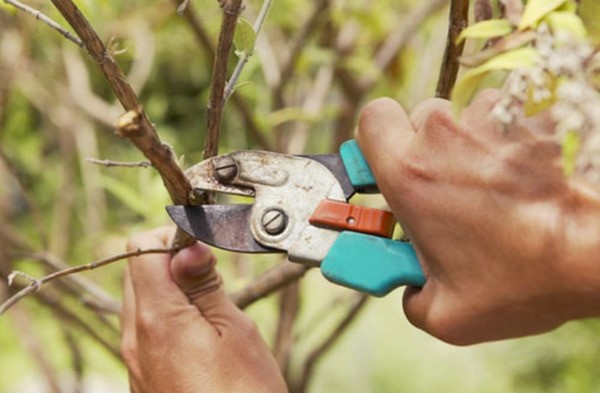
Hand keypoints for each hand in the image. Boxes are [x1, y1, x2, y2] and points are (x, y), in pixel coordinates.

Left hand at [120, 227, 286, 391]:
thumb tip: (188, 247)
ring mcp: (135, 361)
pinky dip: (167, 316)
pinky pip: (145, 331)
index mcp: (156, 319)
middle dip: (170, 260)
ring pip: (140, 301)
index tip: (203, 246)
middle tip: (210, 272)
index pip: (142, 249)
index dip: (173, 237)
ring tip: (210, 302)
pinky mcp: (143, 378)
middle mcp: (135, 339)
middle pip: (137, 272)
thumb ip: (205, 285)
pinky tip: (200, 330)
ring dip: (170, 288)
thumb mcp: (235, 331)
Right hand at [357, 90, 599, 344]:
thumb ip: (410, 298)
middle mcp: (446, 136)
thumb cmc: (526, 279)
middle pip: (421, 118)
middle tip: (445, 187)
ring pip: (466, 118)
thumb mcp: (450, 316)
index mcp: (411, 175)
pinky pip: (506, 118)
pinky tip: (525, 179)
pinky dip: (508, 142)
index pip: (372, 119)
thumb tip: (410, 289)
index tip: (387, 164)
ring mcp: (492, 121)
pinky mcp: (532, 116)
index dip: (377, 139)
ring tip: (495, 189)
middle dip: (428, 147)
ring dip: (471, 146)